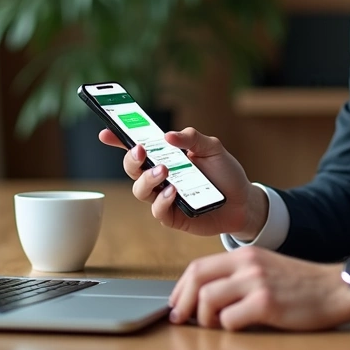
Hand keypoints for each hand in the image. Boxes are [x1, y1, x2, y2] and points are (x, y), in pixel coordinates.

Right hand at [99, 127, 268, 237]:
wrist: (243, 201)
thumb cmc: (225, 173)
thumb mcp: (213, 148)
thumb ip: (192, 138)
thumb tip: (168, 135)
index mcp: (166, 156)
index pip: (137, 147)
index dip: (118, 139)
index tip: (106, 131)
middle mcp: (160, 177)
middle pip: (132, 168)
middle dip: (131, 158)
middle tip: (140, 150)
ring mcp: (164, 197)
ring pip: (140, 190)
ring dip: (147, 179)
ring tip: (164, 170)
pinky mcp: (173, 217)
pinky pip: (158, 211)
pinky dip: (162, 200)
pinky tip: (173, 192)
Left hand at [169, 246, 349, 330]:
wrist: (335, 290)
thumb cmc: (302, 285)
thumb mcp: (266, 269)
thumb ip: (238, 276)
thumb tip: (205, 296)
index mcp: (245, 255)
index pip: (198, 267)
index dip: (181, 288)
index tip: (176, 305)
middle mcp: (248, 264)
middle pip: (197, 279)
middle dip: (183, 303)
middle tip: (181, 319)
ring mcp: (257, 282)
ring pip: (208, 299)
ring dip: (204, 318)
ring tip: (215, 326)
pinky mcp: (267, 303)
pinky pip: (231, 319)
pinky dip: (229, 328)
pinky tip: (240, 328)